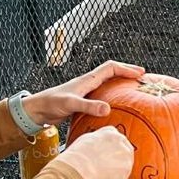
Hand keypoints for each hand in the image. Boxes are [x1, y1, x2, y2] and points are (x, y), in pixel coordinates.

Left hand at [22, 60, 145, 124]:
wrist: (37, 110)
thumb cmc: (51, 104)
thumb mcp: (71, 104)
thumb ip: (88, 106)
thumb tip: (107, 109)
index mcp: (87, 80)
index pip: (110, 68)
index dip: (126, 69)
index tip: (139, 74)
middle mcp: (88, 83)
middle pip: (112, 73)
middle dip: (127, 72)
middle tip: (142, 77)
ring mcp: (86, 92)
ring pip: (108, 83)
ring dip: (121, 83)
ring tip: (133, 89)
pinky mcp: (83, 102)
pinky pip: (103, 96)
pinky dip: (113, 97)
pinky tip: (116, 106)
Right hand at [58, 125, 134, 178]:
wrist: (80, 166)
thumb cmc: (79, 154)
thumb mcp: (87, 138)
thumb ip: (99, 140)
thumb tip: (99, 145)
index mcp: (111, 132)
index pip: (116, 138)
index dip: (110, 148)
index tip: (106, 154)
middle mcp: (122, 141)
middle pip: (124, 150)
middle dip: (116, 158)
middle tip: (104, 164)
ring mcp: (126, 156)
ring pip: (124, 163)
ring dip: (116, 168)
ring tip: (102, 170)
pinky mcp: (126, 170)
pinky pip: (121, 176)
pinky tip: (104, 176)